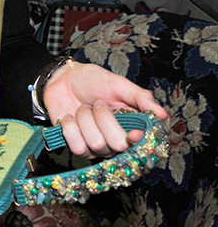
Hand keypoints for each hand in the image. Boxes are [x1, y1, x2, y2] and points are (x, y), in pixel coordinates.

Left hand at [43, 60, 167, 158]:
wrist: (64, 79)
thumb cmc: (93, 81)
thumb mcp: (118, 84)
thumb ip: (140, 98)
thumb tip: (162, 115)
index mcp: (131, 125)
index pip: (141, 145)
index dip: (138, 142)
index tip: (133, 133)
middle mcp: (115, 140)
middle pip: (118, 145)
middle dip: (104, 119)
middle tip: (97, 103)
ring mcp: (96, 146)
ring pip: (95, 145)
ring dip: (85, 119)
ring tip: (83, 107)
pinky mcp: (77, 147)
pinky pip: (76, 147)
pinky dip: (70, 127)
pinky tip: (69, 117)